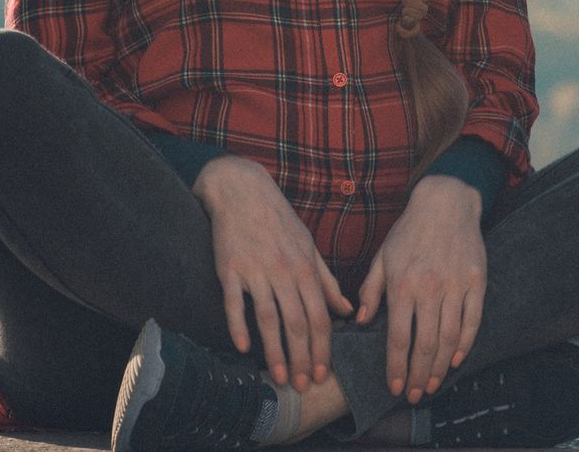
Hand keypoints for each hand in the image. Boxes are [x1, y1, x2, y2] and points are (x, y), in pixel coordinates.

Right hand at [195, 155, 355, 392]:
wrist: (242, 192)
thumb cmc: (279, 220)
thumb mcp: (309, 246)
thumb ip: (327, 280)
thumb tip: (348, 310)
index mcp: (305, 268)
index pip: (320, 316)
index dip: (322, 348)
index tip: (322, 373)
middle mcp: (283, 272)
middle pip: (296, 323)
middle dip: (302, 358)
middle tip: (302, 386)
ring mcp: (256, 271)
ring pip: (268, 319)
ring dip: (274, 351)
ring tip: (278, 377)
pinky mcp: (230, 269)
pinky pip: (234, 303)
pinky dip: (238, 326)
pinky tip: (243, 348)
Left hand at [353, 175, 485, 404]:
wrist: (446, 202)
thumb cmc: (409, 231)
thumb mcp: (382, 257)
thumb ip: (371, 291)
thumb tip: (360, 321)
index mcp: (402, 284)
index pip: (397, 337)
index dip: (395, 366)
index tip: (394, 386)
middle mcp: (429, 288)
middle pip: (424, 344)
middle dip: (418, 375)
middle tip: (413, 396)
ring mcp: (455, 285)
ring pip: (449, 338)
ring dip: (440, 367)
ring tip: (432, 385)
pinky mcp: (476, 282)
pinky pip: (472, 321)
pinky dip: (465, 344)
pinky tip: (456, 360)